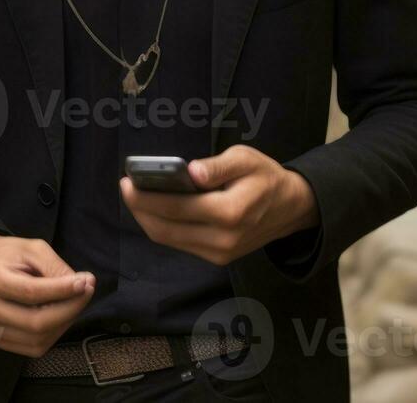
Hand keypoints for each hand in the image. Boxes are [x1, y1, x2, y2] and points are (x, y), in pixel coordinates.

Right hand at [0, 234, 94, 357]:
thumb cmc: (8, 254)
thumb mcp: (32, 248)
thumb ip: (55, 266)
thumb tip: (82, 285)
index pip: (31, 292)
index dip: (62, 290)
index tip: (85, 282)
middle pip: (36, 322)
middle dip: (69, 309)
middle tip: (86, 291)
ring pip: (37, 339)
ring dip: (64, 323)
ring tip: (73, 302)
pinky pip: (34, 347)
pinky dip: (53, 334)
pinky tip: (58, 315)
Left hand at [120, 145, 318, 266]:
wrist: (291, 208)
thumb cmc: (265, 177)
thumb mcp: (245, 159)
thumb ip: (218, 166)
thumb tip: (191, 171)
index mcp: (230, 212)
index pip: (176, 208)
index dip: (146, 197)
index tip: (127, 182)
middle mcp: (223, 239)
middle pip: (166, 229)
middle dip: (140, 209)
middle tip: (126, 187)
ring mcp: (220, 253)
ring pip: (169, 239)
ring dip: (148, 219)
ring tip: (136, 196)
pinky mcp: (217, 258)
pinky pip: (180, 243)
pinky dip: (163, 227)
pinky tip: (155, 209)